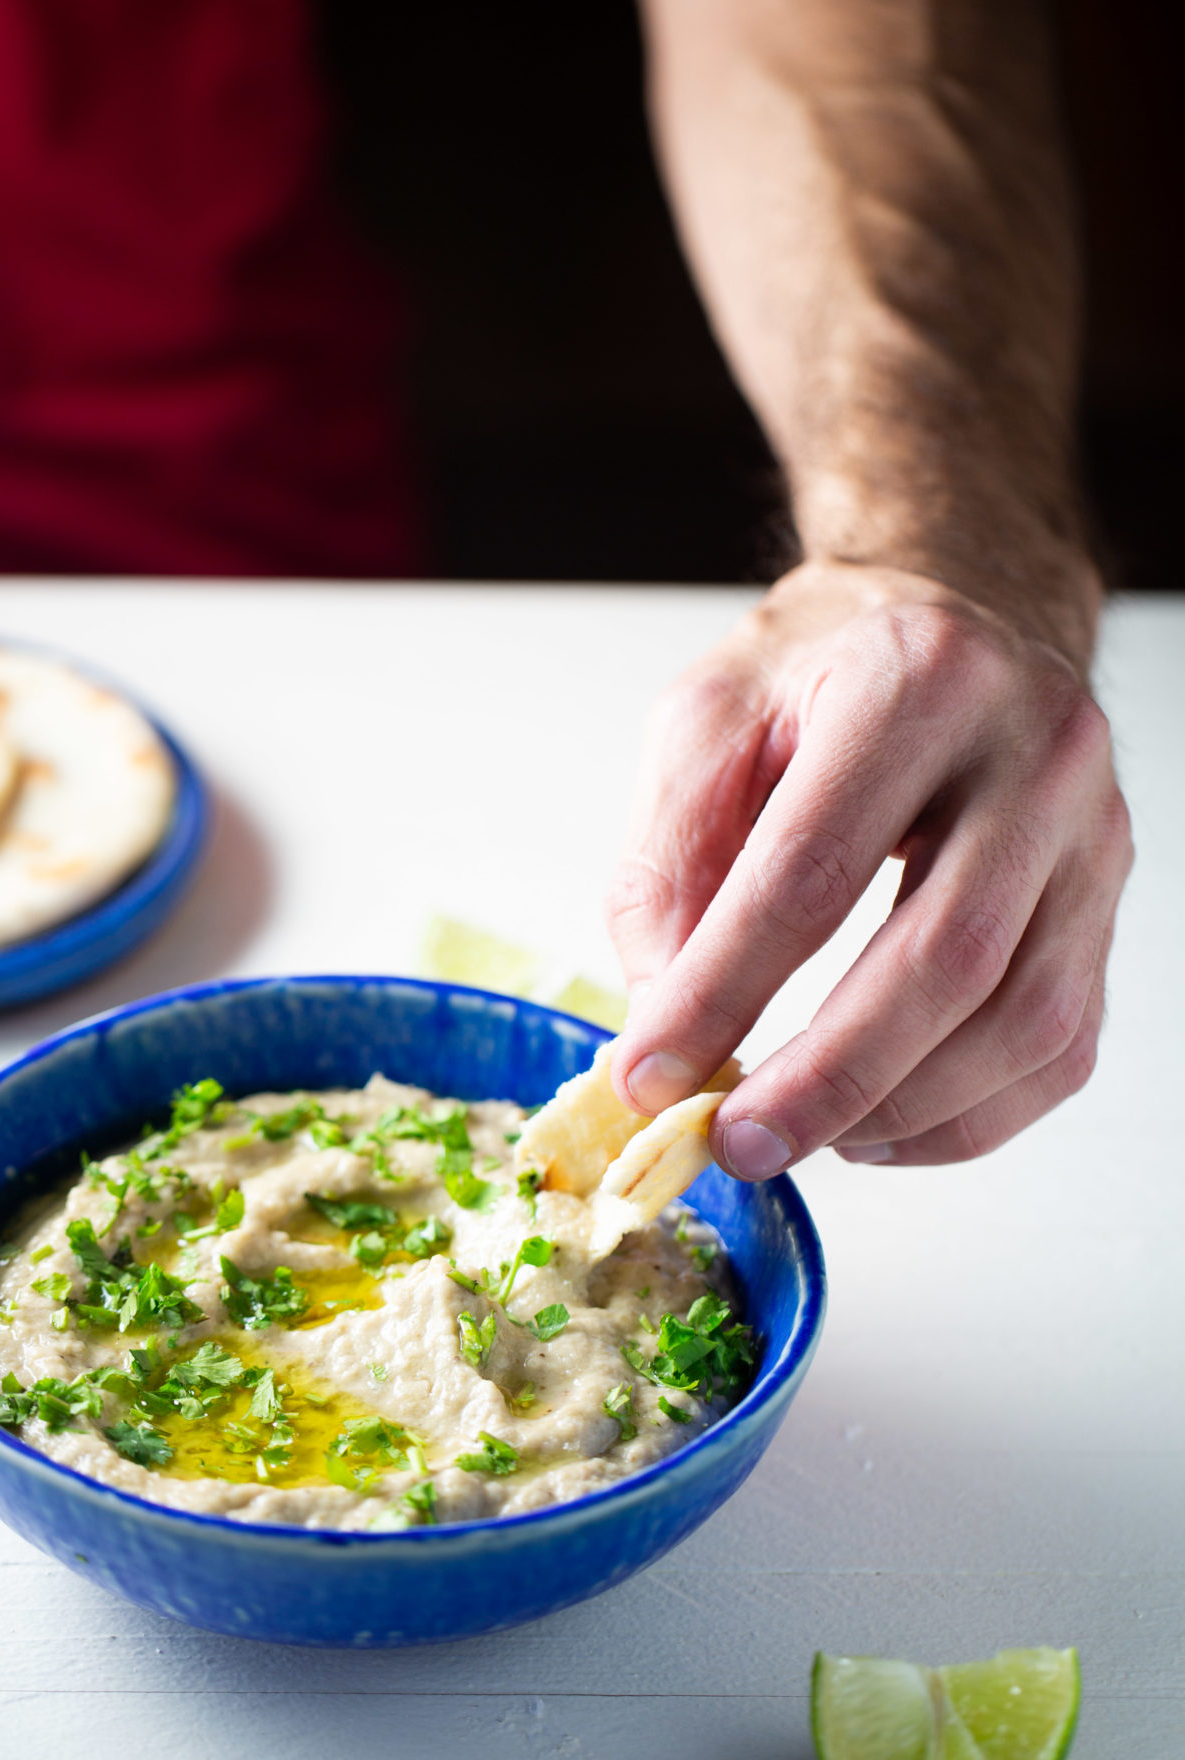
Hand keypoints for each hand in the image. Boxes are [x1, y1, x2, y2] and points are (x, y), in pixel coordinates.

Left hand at [606, 560, 1132, 1172]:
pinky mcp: (1109, 900)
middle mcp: (1032, 752)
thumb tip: (663, 1024)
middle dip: (827, 1077)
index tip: (652, 1073)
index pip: (810, 869)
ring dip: (901, 1108)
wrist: (962, 616)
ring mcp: (1090, 832)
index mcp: (914, 682)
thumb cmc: (828, 672)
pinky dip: (966, 1117)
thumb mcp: (707, 722)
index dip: (723, 990)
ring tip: (798, 1136)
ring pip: (1023, 1018)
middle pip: (943, 958)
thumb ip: (667, 861)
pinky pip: (1060, 1045)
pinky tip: (876, 1126)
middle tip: (737, 1142)